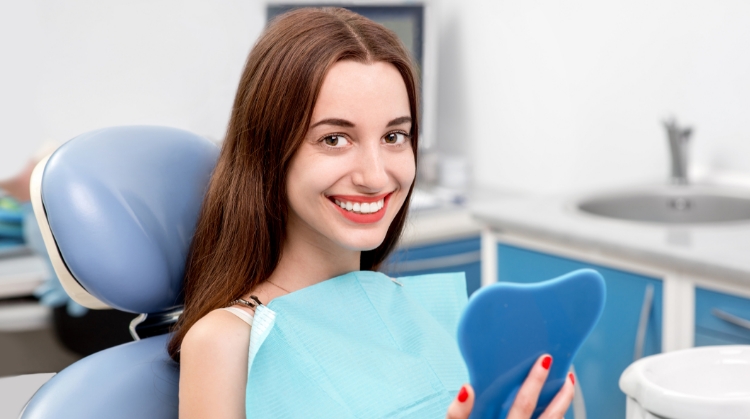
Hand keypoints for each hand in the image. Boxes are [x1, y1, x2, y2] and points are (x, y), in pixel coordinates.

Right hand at [446, 354, 574, 418]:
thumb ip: (457, 415)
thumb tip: (467, 389)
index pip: (522, 404)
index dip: (535, 381)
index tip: (544, 361)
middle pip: (550, 418)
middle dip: (563, 396)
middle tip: (569, 377)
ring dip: (562, 410)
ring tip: (566, 393)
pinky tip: (554, 417)